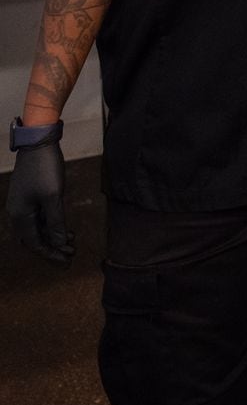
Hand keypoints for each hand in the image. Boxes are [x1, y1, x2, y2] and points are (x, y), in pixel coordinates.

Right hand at [7, 139, 73, 264]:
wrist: (39, 144)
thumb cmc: (45, 169)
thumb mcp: (53, 196)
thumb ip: (55, 222)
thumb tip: (59, 243)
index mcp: (20, 215)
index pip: (34, 243)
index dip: (50, 254)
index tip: (67, 261)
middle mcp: (18, 213)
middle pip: (34, 240)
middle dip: (51, 250)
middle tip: (70, 258)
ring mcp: (23, 205)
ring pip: (37, 230)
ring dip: (53, 238)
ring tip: (72, 245)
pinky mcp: (30, 197)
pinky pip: (39, 219)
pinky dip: (51, 226)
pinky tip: (66, 230)